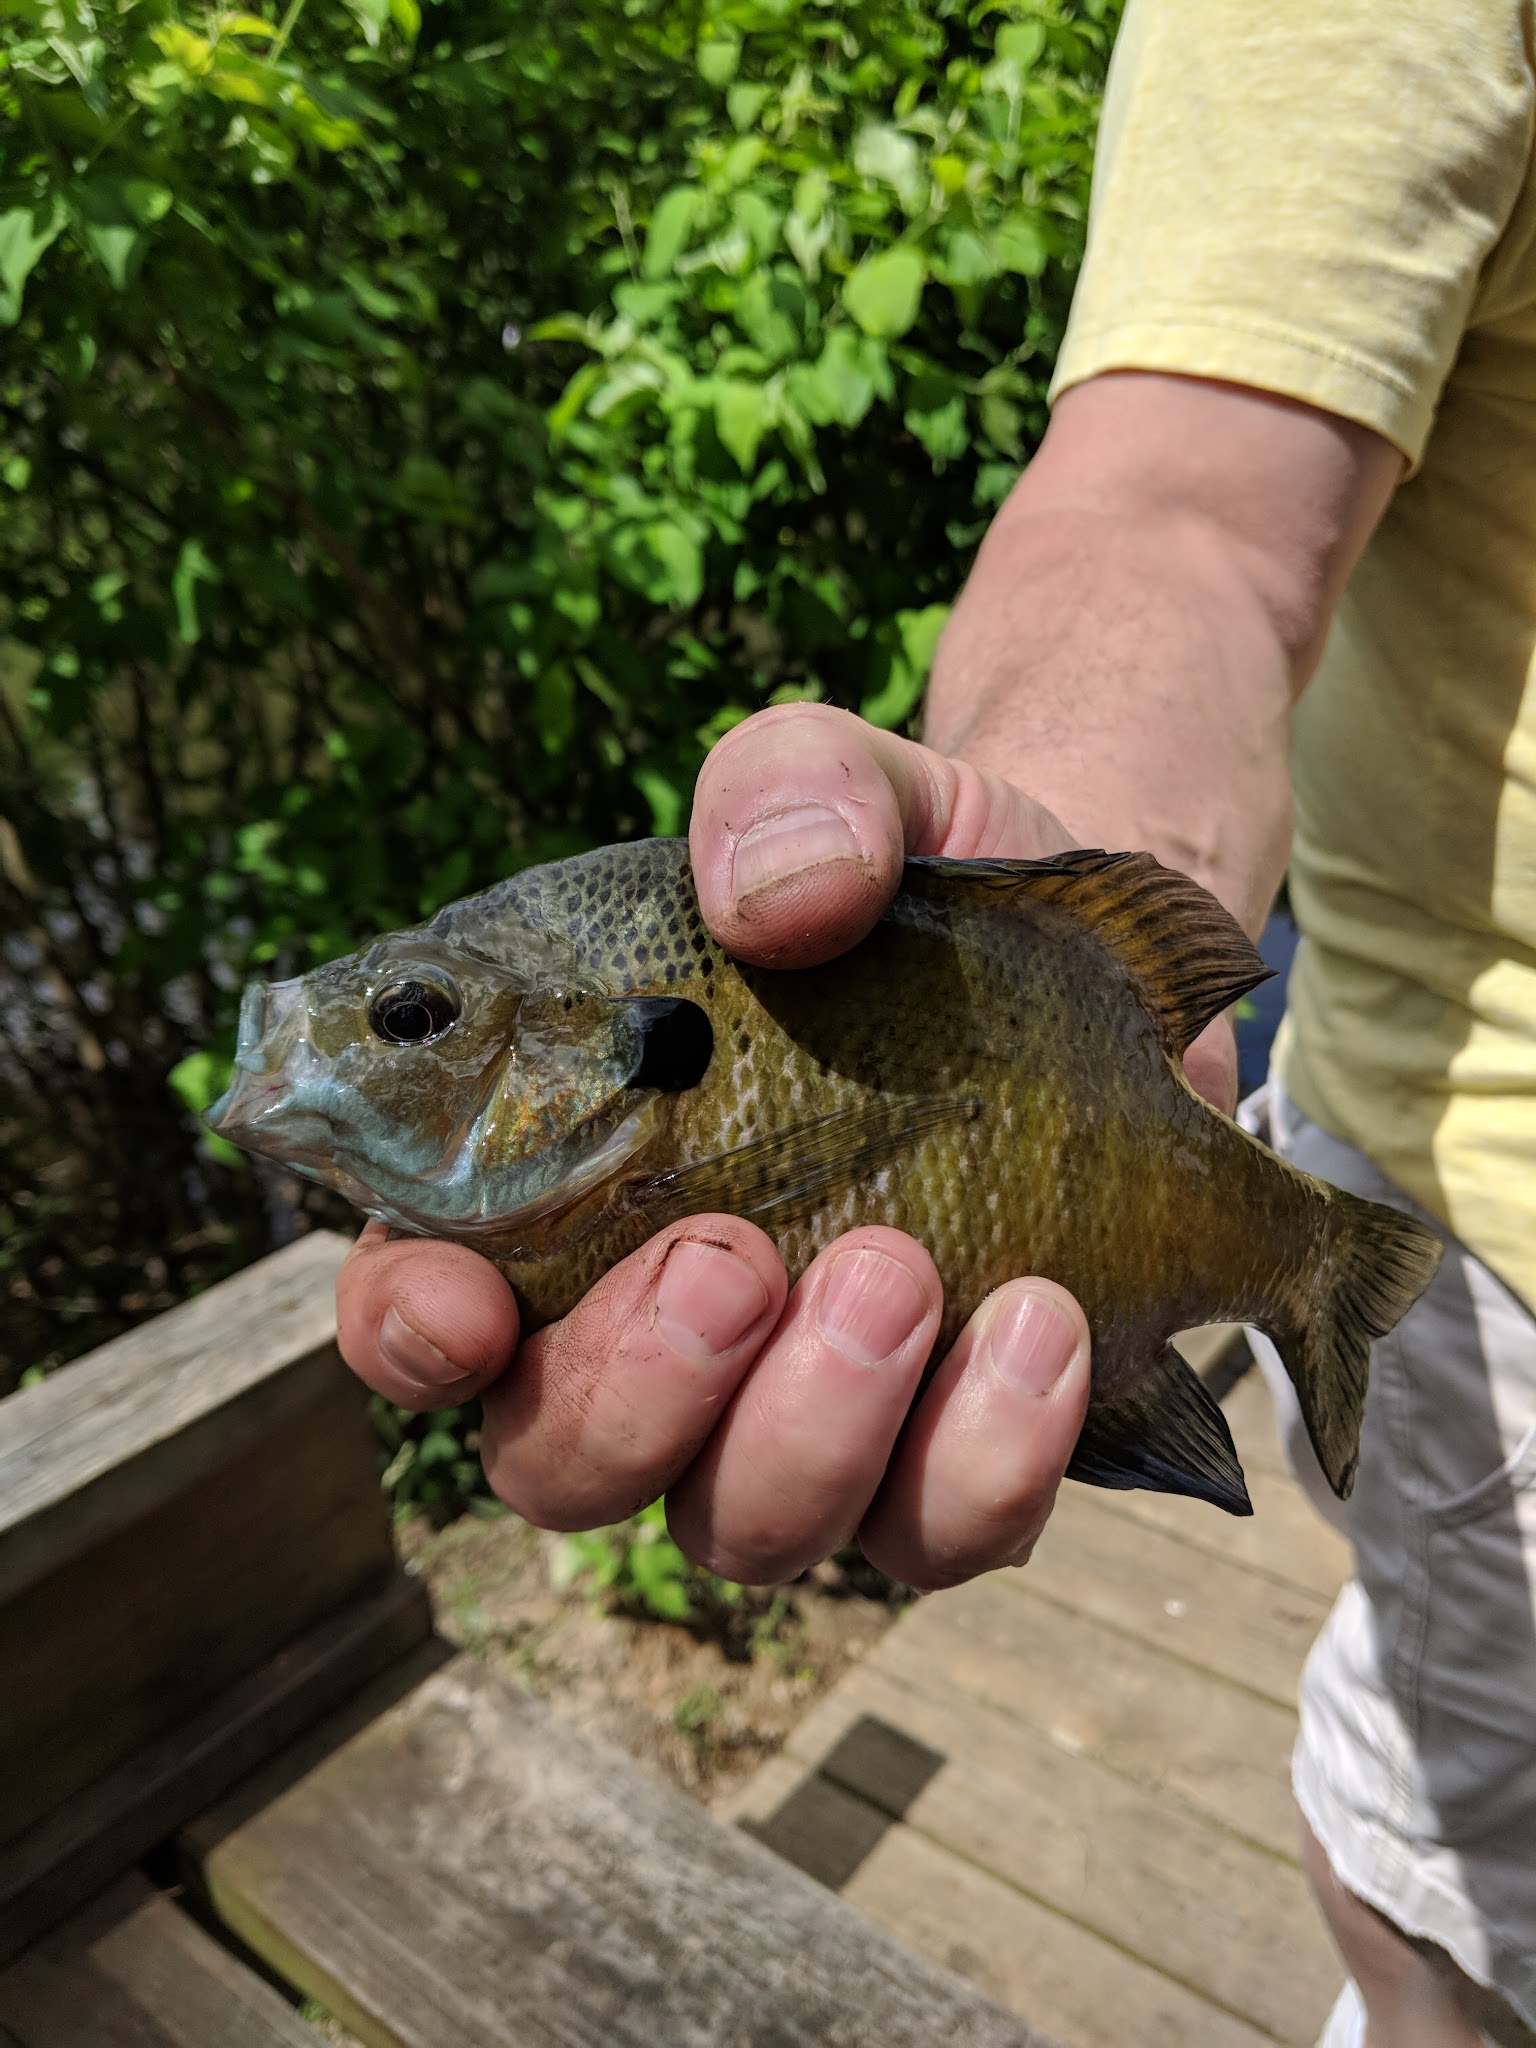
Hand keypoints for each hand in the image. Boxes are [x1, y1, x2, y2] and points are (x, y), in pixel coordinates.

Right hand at [336, 703, 1231, 1588]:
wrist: (1104, 976)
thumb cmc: (912, 897)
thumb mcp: (855, 791)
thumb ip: (790, 789)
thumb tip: (781, 894)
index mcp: (563, 1194)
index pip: (420, 1312)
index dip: (409, 1333)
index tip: (468, 1304)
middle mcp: (658, 1343)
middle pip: (563, 1466)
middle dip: (636, 1391)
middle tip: (736, 1255)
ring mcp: (804, 1424)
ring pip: (746, 1529)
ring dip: (813, 1428)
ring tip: (903, 1265)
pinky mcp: (951, 1459)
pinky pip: (939, 1535)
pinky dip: (983, 1458)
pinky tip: (1042, 1324)